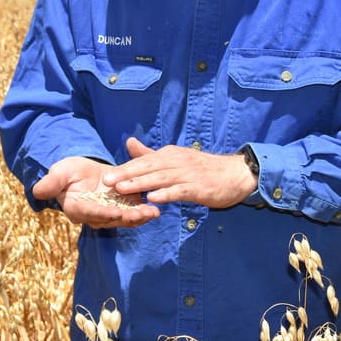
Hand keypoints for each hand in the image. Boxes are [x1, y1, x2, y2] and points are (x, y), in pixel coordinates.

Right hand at [32, 156, 159, 227]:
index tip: (115, 212)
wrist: (81, 172)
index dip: (103, 213)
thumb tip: (37, 190)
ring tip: (154, 212)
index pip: (91, 213)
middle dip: (128, 218)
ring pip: (125, 219)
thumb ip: (50, 183)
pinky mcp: (121, 207)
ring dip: (140, 217)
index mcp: (77, 208)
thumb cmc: (67, 173)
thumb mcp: (58, 173)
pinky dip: (144, 211)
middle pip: (112, 220)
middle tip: (143, 214)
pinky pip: (133, 212)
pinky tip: (157, 207)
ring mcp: (109, 213)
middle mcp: (94, 215)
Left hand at [102, 138, 256, 208]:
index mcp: (170, 155)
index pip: (143, 162)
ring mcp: (188, 174)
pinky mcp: (199, 187)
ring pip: (161, 178)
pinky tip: (154, 199)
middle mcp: (177, 161)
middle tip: (107, 182)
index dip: (124, 169)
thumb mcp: (176, 158)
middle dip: (127, 174)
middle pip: (148, 168)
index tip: (105, 177)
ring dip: (141, 183)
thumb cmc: (203, 169)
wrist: (235, 174)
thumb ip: (151, 154)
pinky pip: (180, 190)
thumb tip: (129, 142)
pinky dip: (166, 194)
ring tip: (123, 189)